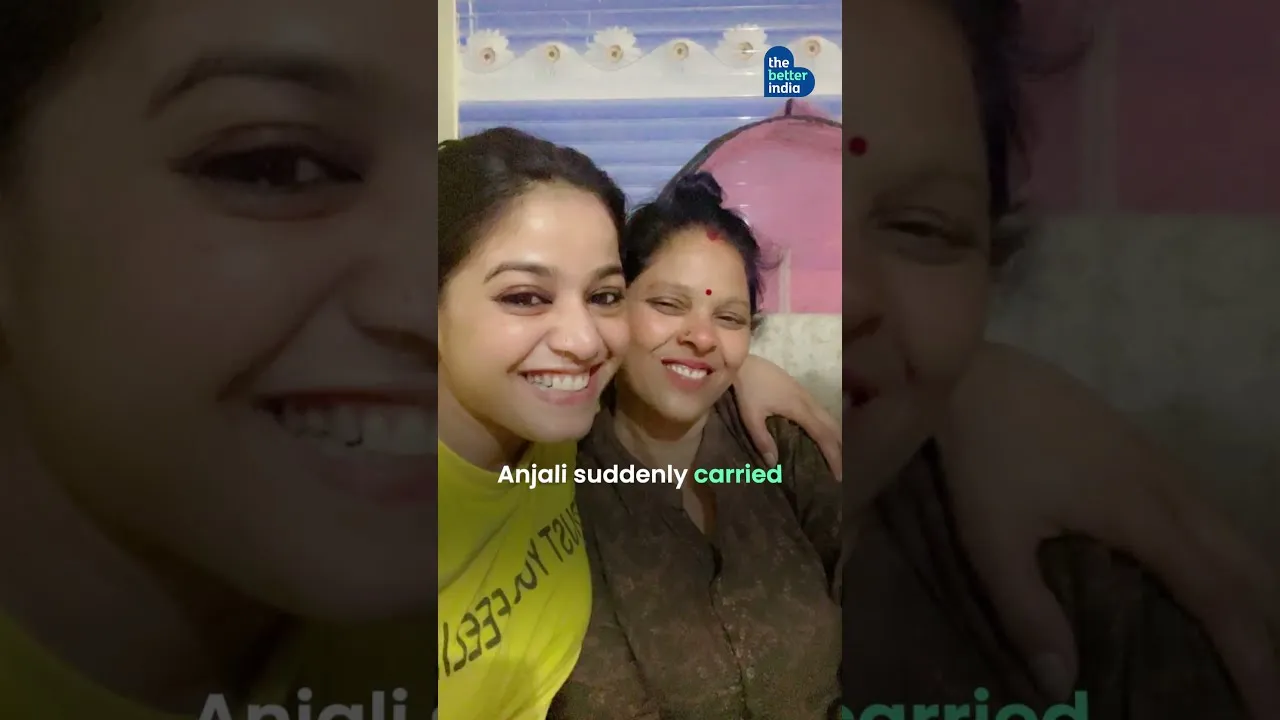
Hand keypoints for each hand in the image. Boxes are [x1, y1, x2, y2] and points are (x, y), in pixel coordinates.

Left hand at [734, 355, 841, 477]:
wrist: (746, 363)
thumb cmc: (748, 389)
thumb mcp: (751, 416)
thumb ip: (762, 439)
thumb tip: (773, 464)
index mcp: (800, 409)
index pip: (824, 436)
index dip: (833, 456)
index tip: (839, 475)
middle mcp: (809, 402)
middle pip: (833, 427)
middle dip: (840, 449)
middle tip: (842, 472)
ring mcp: (808, 395)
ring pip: (830, 418)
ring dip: (837, 437)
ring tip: (837, 457)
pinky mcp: (803, 391)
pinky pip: (823, 412)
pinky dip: (829, 427)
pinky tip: (825, 436)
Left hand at [939, 343, 1279, 715]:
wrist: (976, 373)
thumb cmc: (983, 457)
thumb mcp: (992, 540)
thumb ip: (1027, 612)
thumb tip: (1062, 687)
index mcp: (1144, 515)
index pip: (1220, 598)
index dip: (1252, 656)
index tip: (1270, 709)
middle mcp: (1171, 488)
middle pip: (1248, 565)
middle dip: (1267, 626)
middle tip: (1264, 685)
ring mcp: (1163, 462)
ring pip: (1234, 532)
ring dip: (1251, 589)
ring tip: (1244, 642)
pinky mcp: (1145, 448)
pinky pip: (1209, 510)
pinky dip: (1226, 555)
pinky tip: (1203, 577)